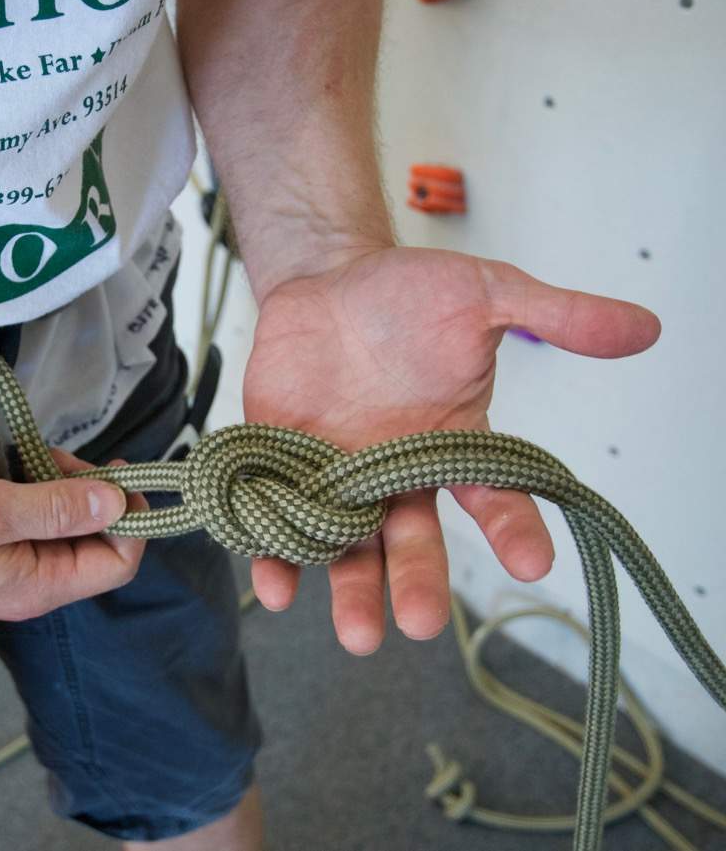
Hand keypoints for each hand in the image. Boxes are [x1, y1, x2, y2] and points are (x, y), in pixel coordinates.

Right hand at [0, 451, 145, 620]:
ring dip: (58, 487)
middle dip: (90, 495)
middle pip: (92, 543)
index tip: (119, 475)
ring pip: (61, 528)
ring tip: (32, 456)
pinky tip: (11, 468)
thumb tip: (116, 504)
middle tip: (61, 456)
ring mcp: (6, 570)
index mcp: (38, 586)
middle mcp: (30, 586)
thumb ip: (56, 508)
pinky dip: (31, 491)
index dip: (129, 520)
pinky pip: (29, 523)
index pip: (117, 564)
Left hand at [242, 246, 660, 652]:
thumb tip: (644, 327)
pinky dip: (275, 555)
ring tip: (359, 635)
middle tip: (421, 623)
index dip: (514, 530)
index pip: (494, 496)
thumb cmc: (408, 295)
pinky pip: (277, 519)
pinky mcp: (279, 466)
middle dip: (418, 581)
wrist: (325, 282)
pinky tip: (275, 589)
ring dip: (350, 591)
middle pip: (412, 541)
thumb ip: (553, 314)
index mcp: (452, 446)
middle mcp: (395, 475)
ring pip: (347, 548)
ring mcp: (336, 477)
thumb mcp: (483, 294)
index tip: (533, 563)